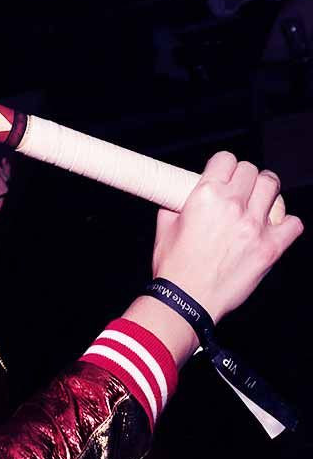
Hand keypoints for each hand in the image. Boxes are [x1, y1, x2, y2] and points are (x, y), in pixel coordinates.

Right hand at [152, 152, 302, 323]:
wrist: (187, 298)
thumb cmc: (174, 266)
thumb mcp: (165, 227)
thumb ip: (176, 205)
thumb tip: (181, 198)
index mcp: (205, 195)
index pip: (226, 159)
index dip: (224, 165)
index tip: (224, 173)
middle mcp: (232, 206)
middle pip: (251, 170)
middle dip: (245, 177)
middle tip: (240, 189)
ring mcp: (254, 226)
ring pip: (272, 187)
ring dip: (266, 191)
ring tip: (259, 201)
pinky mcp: (270, 248)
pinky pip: (293, 223)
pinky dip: (286, 223)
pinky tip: (275, 227)